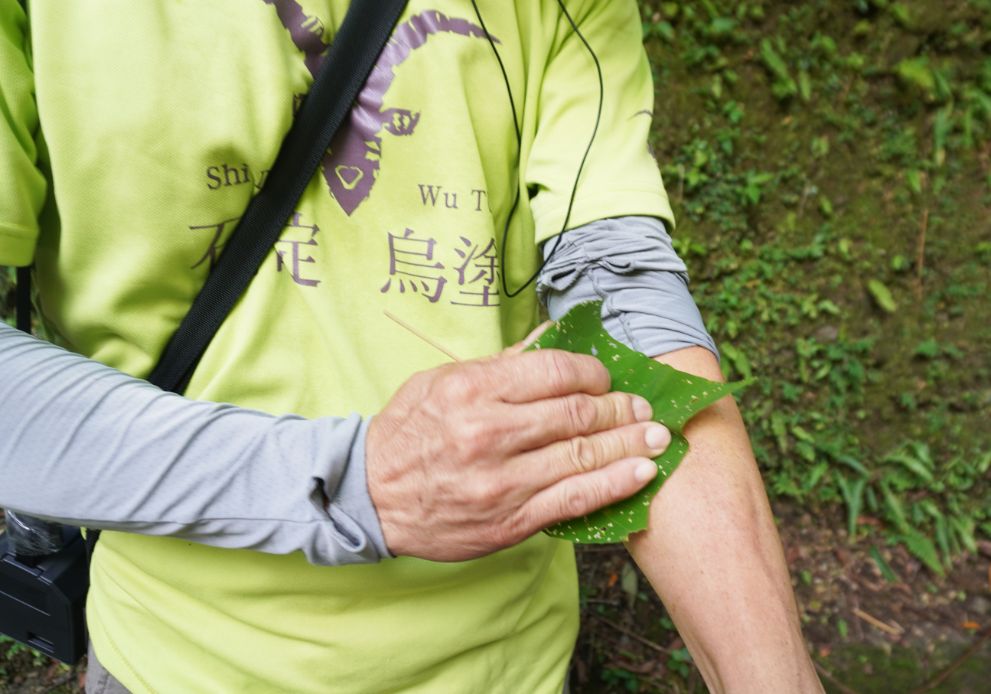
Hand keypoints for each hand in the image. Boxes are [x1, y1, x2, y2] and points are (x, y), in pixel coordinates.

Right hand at [366, 341, 671, 560]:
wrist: (371, 497)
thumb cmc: (408, 432)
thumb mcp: (442, 381)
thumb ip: (501, 363)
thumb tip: (554, 337)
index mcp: (472, 389)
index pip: (555, 371)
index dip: (593, 372)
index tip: (605, 377)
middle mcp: (489, 433)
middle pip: (578, 414)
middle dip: (621, 407)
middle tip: (642, 406)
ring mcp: (501, 481)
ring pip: (583, 457)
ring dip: (629, 444)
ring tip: (657, 436)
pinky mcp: (509, 520)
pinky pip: (574, 500)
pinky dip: (614, 485)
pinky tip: (640, 473)